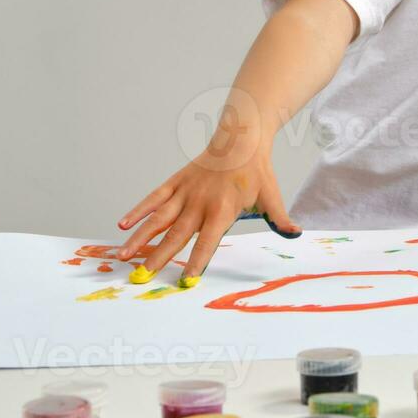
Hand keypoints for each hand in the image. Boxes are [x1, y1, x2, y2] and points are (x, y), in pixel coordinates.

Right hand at [116, 150, 299, 286]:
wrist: (240, 138)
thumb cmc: (256, 171)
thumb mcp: (271, 196)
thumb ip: (279, 218)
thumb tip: (295, 234)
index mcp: (222, 210)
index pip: (207, 241)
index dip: (197, 261)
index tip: (185, 279)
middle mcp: (199, 203)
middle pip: (176, 234)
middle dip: (158, 256)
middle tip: (141, 275)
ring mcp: (184, 192)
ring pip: (158, 218)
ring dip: (140, 238)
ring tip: (123, 255)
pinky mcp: (176, 182)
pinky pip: (153, 198)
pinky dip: (138, 211)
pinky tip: (122, 224)